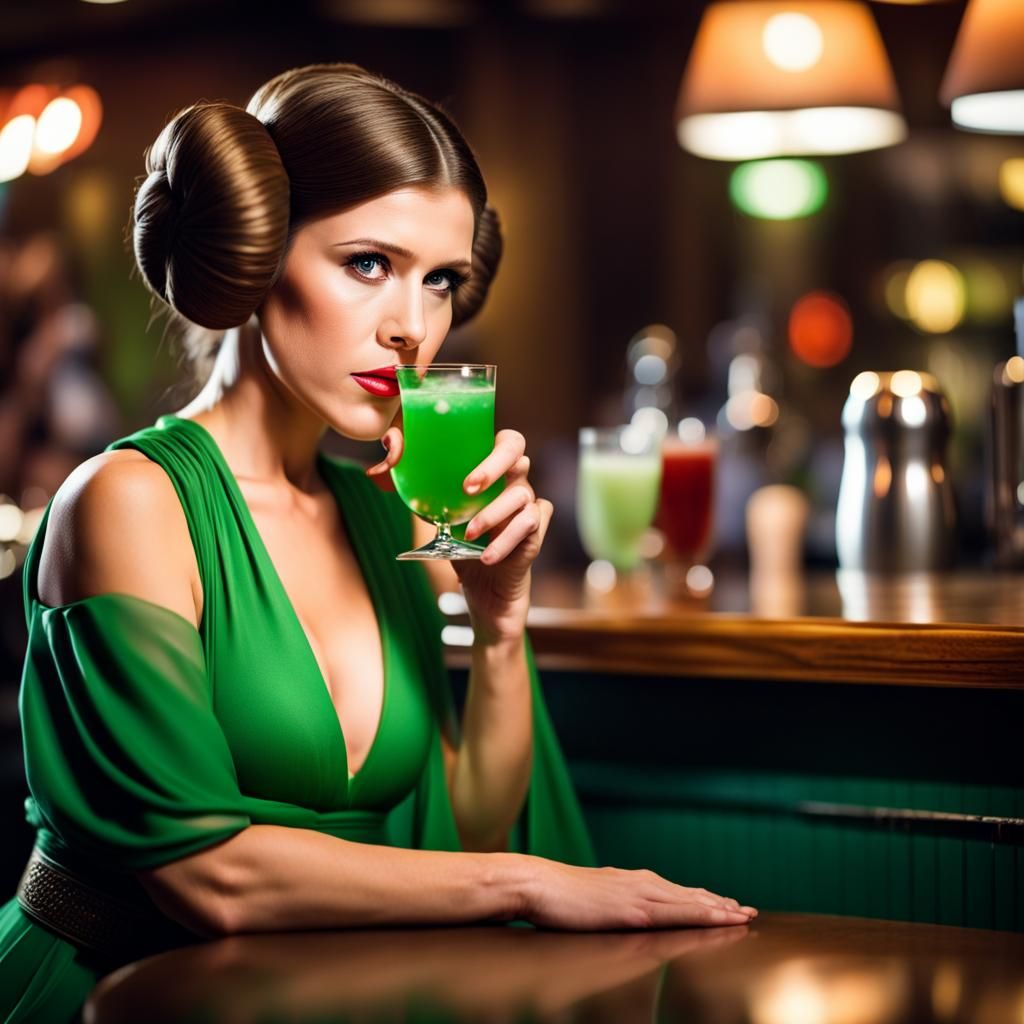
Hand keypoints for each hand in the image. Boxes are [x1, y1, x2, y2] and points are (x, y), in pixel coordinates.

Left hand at [368, 426, 549, 645]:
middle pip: (518, 453)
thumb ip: (412, 483)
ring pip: (522, 494)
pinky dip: (505, 540)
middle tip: (467, 490)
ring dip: (492, 514)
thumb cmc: (458, 545)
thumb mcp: (432, 515)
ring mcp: (528, 506)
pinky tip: (485, 556)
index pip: (504, 439)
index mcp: (493, 471)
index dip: (487, 446)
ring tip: (468, 535)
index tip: (463, 473)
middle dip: (492, 467)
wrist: (483, 592)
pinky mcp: (535, 533)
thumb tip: (383, 459)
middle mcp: (514, 482)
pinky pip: (530, 525)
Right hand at [523, 859, 757, 930]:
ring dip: (720, 909)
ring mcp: (640, 895)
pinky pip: (678, 913)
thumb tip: (620, 914)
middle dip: (720, 903)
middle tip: (747, 910)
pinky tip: (720, 918)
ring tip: (743, 916)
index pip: (675, 892)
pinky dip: (704, 914)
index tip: (725, 905)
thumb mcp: (593, 900)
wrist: (538, 885)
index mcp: (632, 882)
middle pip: (689, 895)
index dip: (702, 899)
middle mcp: (641, 883)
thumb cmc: (558, 897)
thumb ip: (612, 904)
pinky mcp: (635, 910)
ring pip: (690, 902)